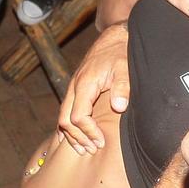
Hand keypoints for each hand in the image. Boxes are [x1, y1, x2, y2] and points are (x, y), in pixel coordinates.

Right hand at [57, 23, 129, 151]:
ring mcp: (73, 88)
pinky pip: (66, 111)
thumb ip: (122, 87)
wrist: (114, 37)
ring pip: (63, 117)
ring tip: (84, 148)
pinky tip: (73, 138)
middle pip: (65, 120)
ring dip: (72, 135)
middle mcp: (74, 87)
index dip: (88, 132)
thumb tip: (119, 106)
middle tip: (92, 149)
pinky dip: (69, 126)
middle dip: (78, 138)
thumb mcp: (125, 67)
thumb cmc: (121, 53)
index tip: (101, 141)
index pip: (78, 117)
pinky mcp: (76, 89)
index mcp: (84, 84)